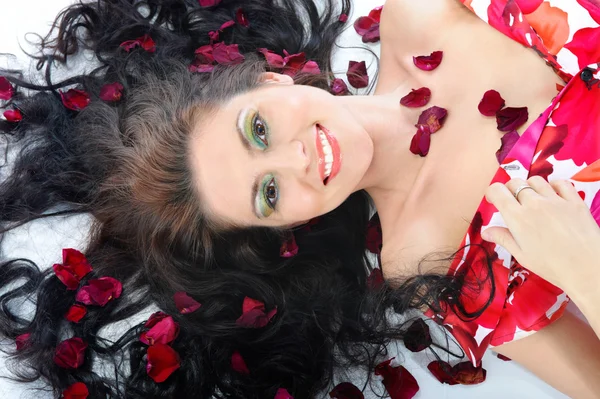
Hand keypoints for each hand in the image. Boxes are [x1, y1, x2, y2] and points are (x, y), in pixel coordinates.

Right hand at [482, 176, 599, 293]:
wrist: (587, 268)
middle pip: (515, 183)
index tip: (493, 200)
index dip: (492, 193)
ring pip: (536, 180)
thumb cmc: (552, 266)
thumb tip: (486, 231)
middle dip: (509, 189)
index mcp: (517, 218)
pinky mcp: (574, 201)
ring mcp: (556, 200)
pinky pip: (561, 183)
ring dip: (530, 187)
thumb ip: (503, 238)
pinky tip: (553, 195)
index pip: (497, 191)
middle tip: (512, 202)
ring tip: (532, 199)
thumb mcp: (522, 255)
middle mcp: (535, 204)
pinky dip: (553, 185)